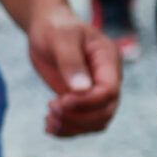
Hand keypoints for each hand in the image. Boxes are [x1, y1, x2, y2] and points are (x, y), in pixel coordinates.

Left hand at [28, 4, 120, 136]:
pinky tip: (49, 127)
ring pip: (96, 121)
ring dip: (73, 127)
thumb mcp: (61, 38)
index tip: (61, 101)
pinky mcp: (82, 99)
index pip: (109, 91)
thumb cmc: (55, 27)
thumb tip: (81, 89)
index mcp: (108, 61)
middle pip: (106, 111)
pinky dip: (68, 129)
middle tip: (51, 111)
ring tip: (48, 121)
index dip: (88, 102)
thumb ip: (71, 61)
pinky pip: (82, 122)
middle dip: (80, 117)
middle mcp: (107, 78)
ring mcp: (96, 91)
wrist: (47, 27)